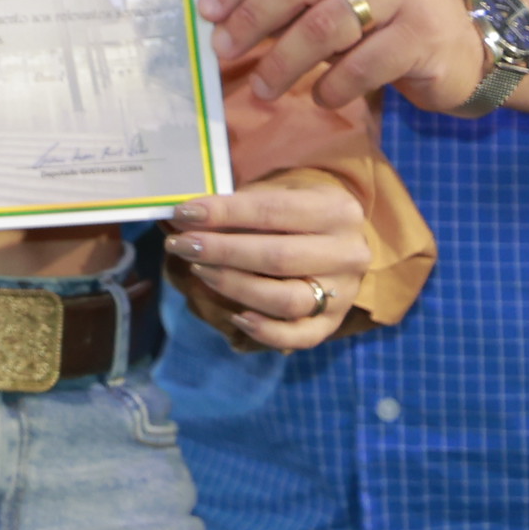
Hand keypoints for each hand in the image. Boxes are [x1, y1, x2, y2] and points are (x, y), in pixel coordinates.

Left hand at [167, 179, 373, 348]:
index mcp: (336, 211)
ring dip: (235, 287)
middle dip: (221, 252)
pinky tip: (236, 317)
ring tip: (199, 270)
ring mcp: (344, 292)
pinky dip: (266, 332)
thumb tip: (187, 220)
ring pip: (287, 300)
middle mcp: (348, 253)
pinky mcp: (335, 322)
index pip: (273, 211)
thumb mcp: (275, 192)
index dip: (224, 213)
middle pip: (278, 258)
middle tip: (180, 244)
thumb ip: (237, 206)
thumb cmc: (293, 209)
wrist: (335, 234)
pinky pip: (301, 337)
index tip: (184, 214)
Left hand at [200, 0, 484, 113]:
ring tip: (263, 86)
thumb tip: (220, 14)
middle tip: (223, 50)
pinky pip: (360, 65)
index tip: (206, 12)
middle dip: (251, 20)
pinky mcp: (424, 33)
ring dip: (283, 61)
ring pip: (324, 25)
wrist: (463, 40)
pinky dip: (331, 85)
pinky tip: (319, 96)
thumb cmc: (381, 7)